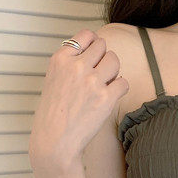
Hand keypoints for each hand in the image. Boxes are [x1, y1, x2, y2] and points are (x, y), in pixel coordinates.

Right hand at [28, 28, 128, 171]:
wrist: (55, 141)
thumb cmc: (54, 115)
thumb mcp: (54, 80)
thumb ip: (71, 64)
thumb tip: (95, 51)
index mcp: (60, 59)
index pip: (86, 35)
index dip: (94, 44)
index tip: (94, 55)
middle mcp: (76, 66)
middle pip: (103, 46)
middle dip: (104, 58)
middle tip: (100, 75)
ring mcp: (92, 81)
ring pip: (115, 60)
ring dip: (114, 71)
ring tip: (105, 85)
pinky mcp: (106, 98)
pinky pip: (123, 82)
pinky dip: (120, 89)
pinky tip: (111, 97)